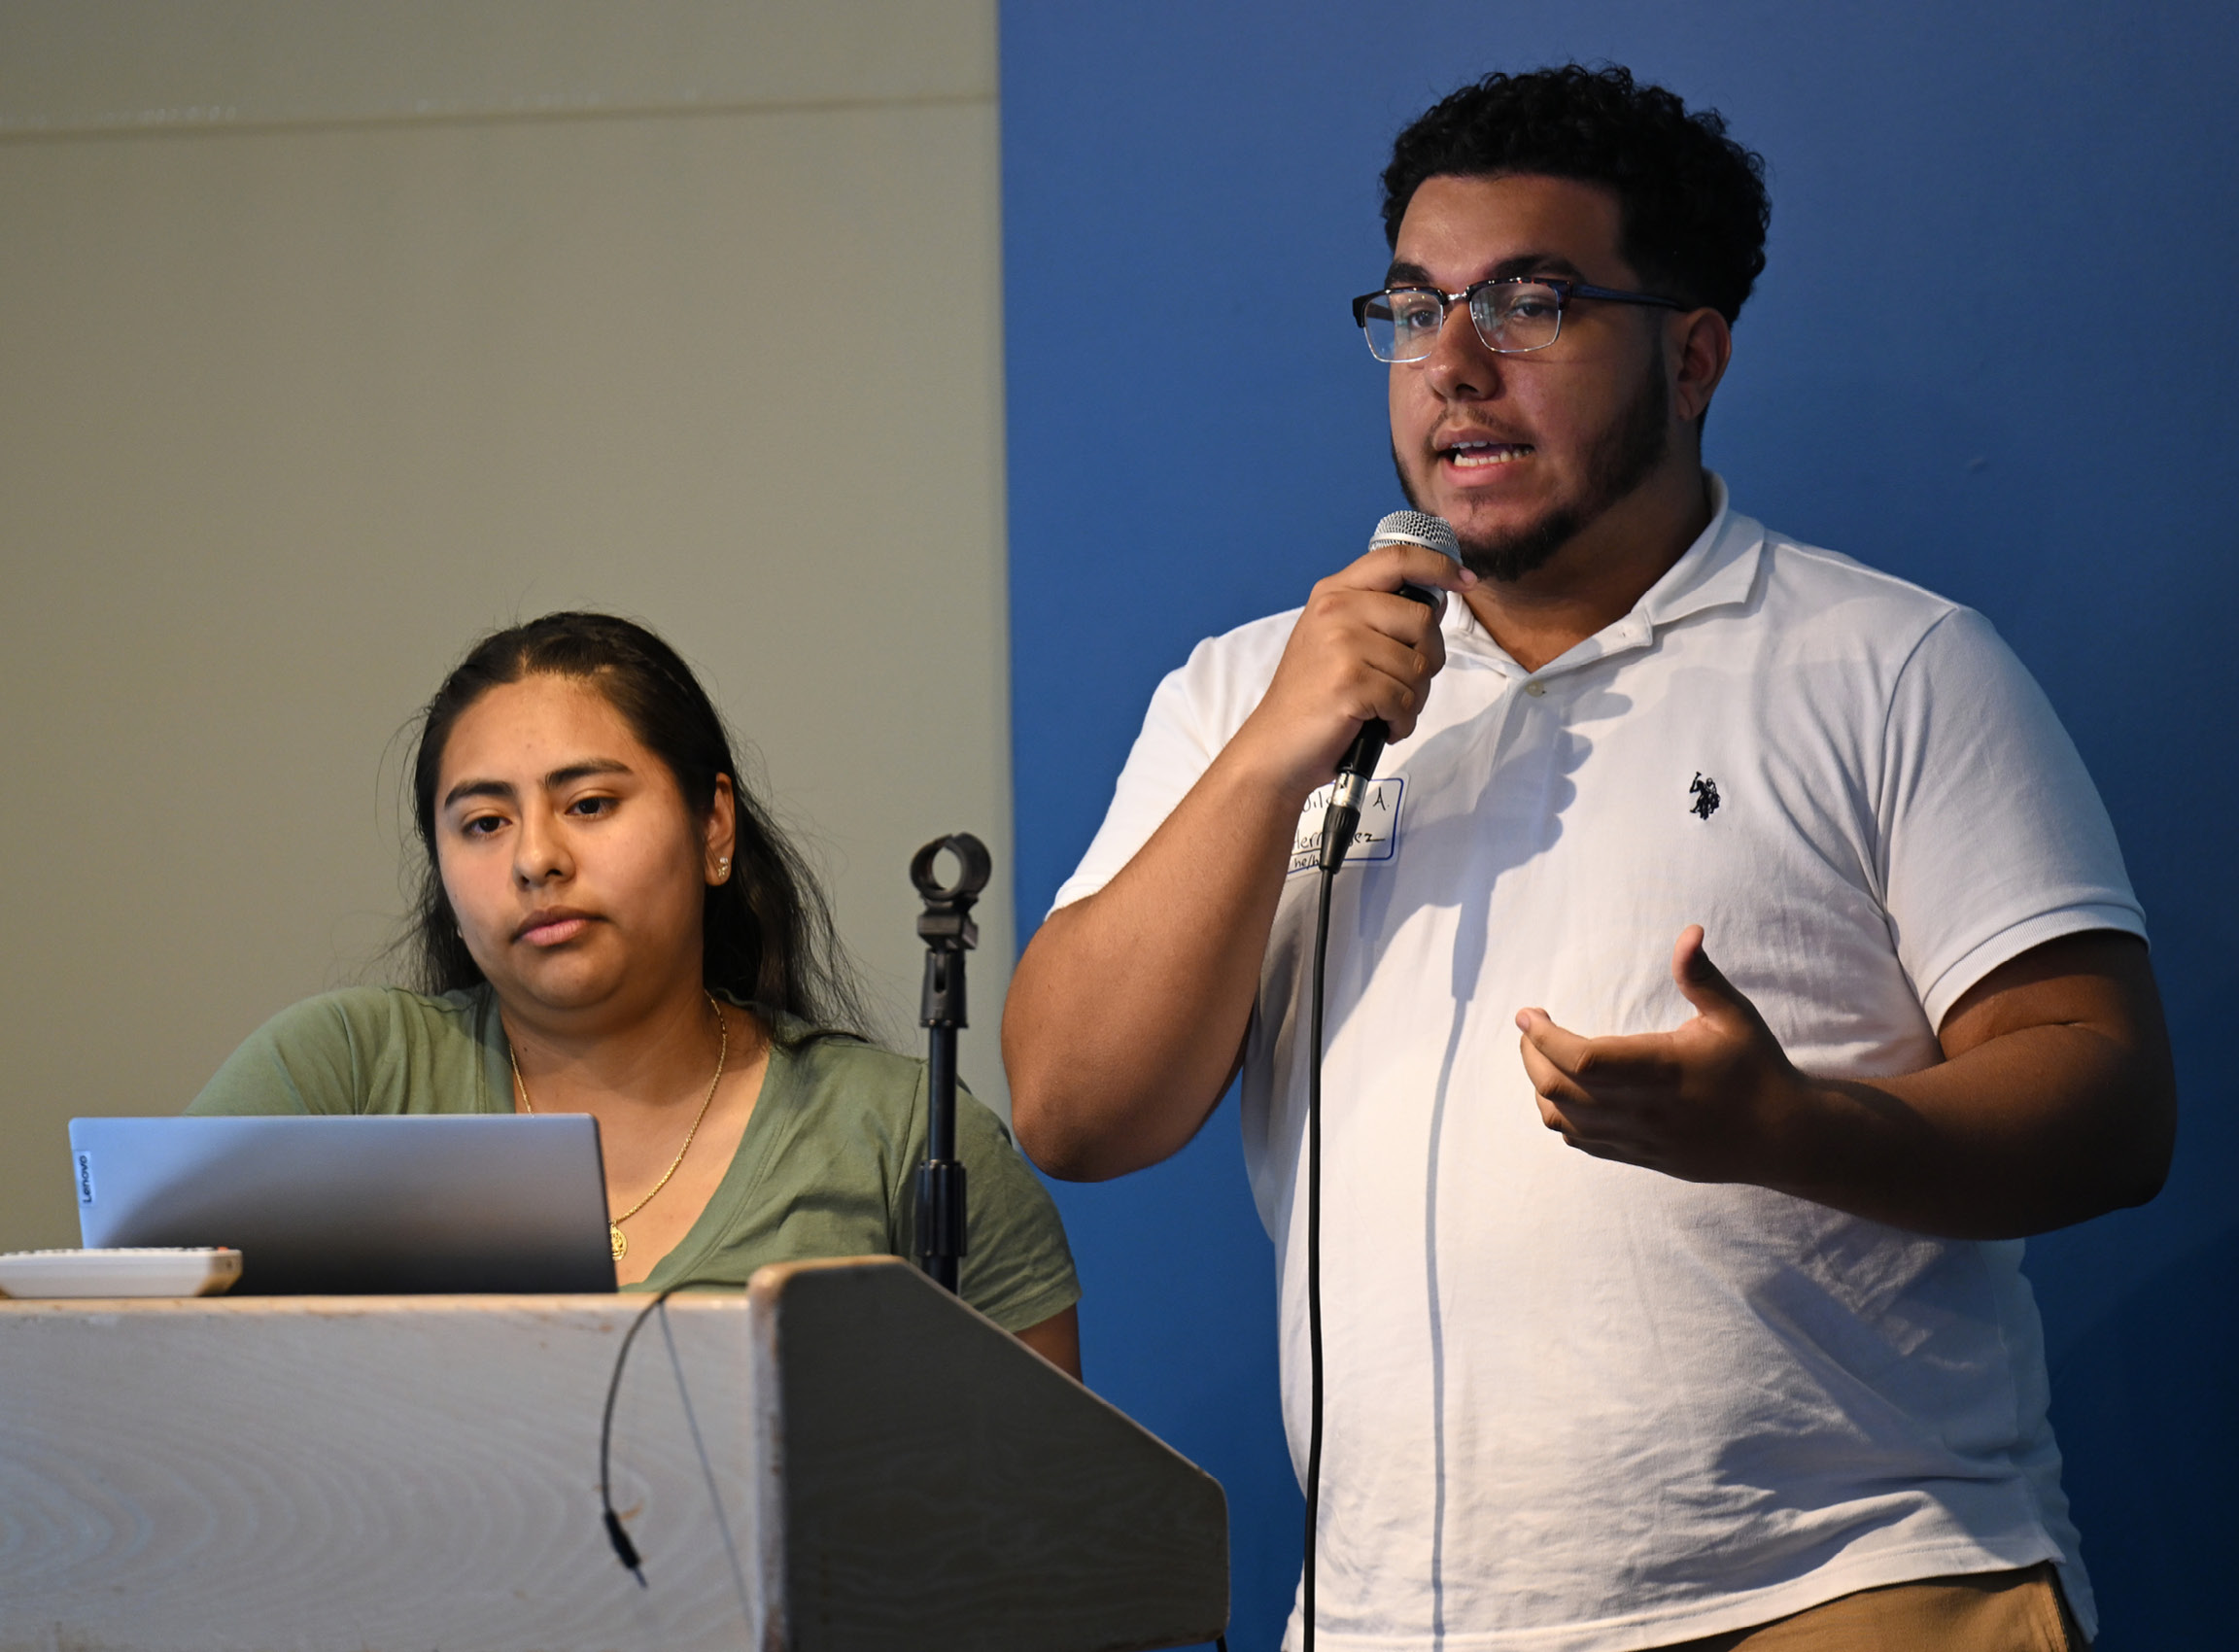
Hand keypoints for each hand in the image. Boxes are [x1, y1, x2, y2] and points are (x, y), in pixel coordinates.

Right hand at [1229, 543, 1475, 798]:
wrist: (1275, 748)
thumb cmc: (1313, 698)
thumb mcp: (1336, 639)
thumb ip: (1378, 613)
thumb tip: (1437, 598)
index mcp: (1334, 593)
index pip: (1398, 559)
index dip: (1439, 566)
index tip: (1466, 580)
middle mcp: (1336, 610)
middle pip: (1422, 620)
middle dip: (1427, 660)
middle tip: (1401, 684)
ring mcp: (1341, 645)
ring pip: (1419, 667)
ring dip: (1412, 699)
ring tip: (1381, 710)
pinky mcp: (1350, 683)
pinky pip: (1406, 700)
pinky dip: (1400, 722)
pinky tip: (1376, 726)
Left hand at [1515, 926, 1810, 1185]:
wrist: (1784, 1137)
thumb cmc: (1757, 1068)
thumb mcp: (1735, 1016)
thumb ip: (1701, 976)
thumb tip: (1689, 931)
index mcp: (1662, 1069)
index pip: (1583, 1059)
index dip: (1544, 1037)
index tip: (1529, 1013)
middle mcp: (1645, 1109)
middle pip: (1560, 1090)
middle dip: (1531, 1056)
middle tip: (1530, 1028)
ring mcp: (1640, 1139)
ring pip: (1564, 1121)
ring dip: (1541, 1087)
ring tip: (1542, 1056)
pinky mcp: (1641, 1157)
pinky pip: (1583, 1142)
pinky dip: (1560, 1117)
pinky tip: (1565, 1091)